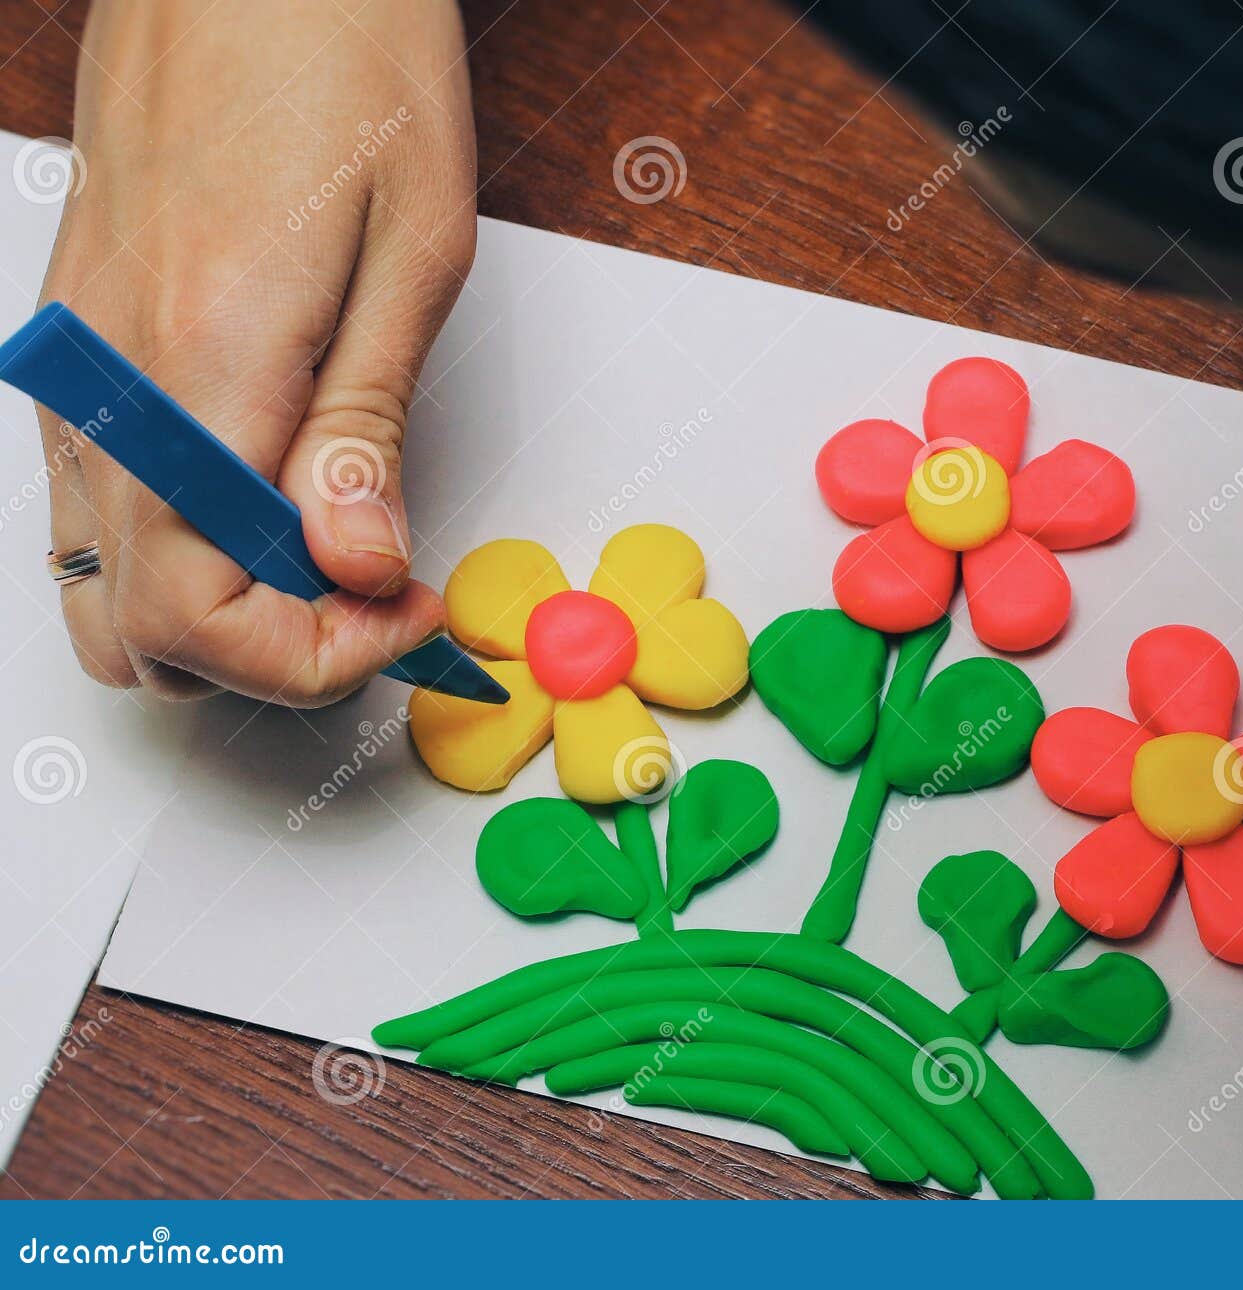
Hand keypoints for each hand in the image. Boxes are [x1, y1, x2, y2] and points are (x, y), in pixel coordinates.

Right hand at [38, 0, 474, 704]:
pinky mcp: (74, 345)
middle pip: (135, 624)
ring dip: (218, 609)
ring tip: (331, 551)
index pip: (198, 614)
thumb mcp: (409, 256)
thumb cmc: (347, 65)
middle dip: (270, 651)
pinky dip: (178, 546)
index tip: (403, 613)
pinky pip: (96, 504)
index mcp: (197, 367)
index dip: (310, 658)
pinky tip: (269, 497)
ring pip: (100, 579)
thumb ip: (365, 433)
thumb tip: (356, 569)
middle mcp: (103, 382)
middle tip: (379, 592)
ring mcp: (71, 367)